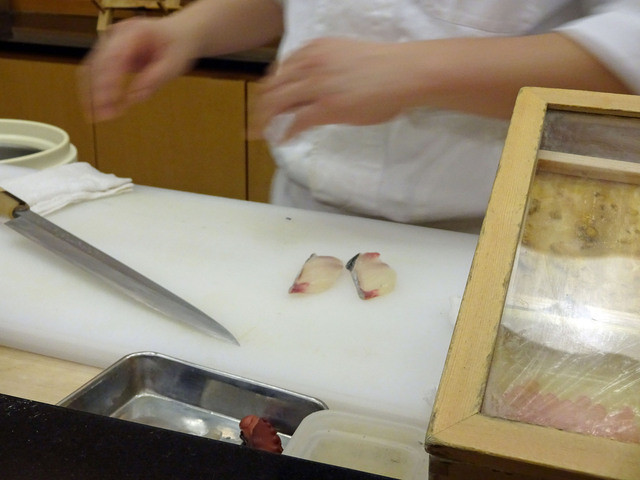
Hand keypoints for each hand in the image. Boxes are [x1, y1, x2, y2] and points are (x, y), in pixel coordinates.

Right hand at [78, 16, 195, 121]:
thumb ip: (154, 79)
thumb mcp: (174, 64)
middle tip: (98, 115)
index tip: (107, 100)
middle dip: (96, 90)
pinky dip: (94, 89)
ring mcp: (110, 42)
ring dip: (90, 92)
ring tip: (95, 116)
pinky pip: (95, 71)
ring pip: (91, 67)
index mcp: (135, 32)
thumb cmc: (177, 47)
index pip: (115, 55)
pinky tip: (96, 107)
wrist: (177, 34)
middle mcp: (117, 34)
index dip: (108, 79)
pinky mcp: (108, 54)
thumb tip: (133, 98)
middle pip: (98, 62)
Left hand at [254, 37, 417, 141]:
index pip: (280, 70)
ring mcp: (318, 86)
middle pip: (273, 87)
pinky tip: (282, 139)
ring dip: (265, 121)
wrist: (404, 72)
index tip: (265, 101)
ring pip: (278, 104)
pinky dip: (285, 131)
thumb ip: (323, 67)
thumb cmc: (383, 66)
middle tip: (255, 122)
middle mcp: (311, 64)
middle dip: (260, 106)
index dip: (268, 88)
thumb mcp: (345, 56)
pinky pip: (296, 121)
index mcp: (314, 49)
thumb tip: (312, 86)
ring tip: (260, 133)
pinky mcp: (327, 107)